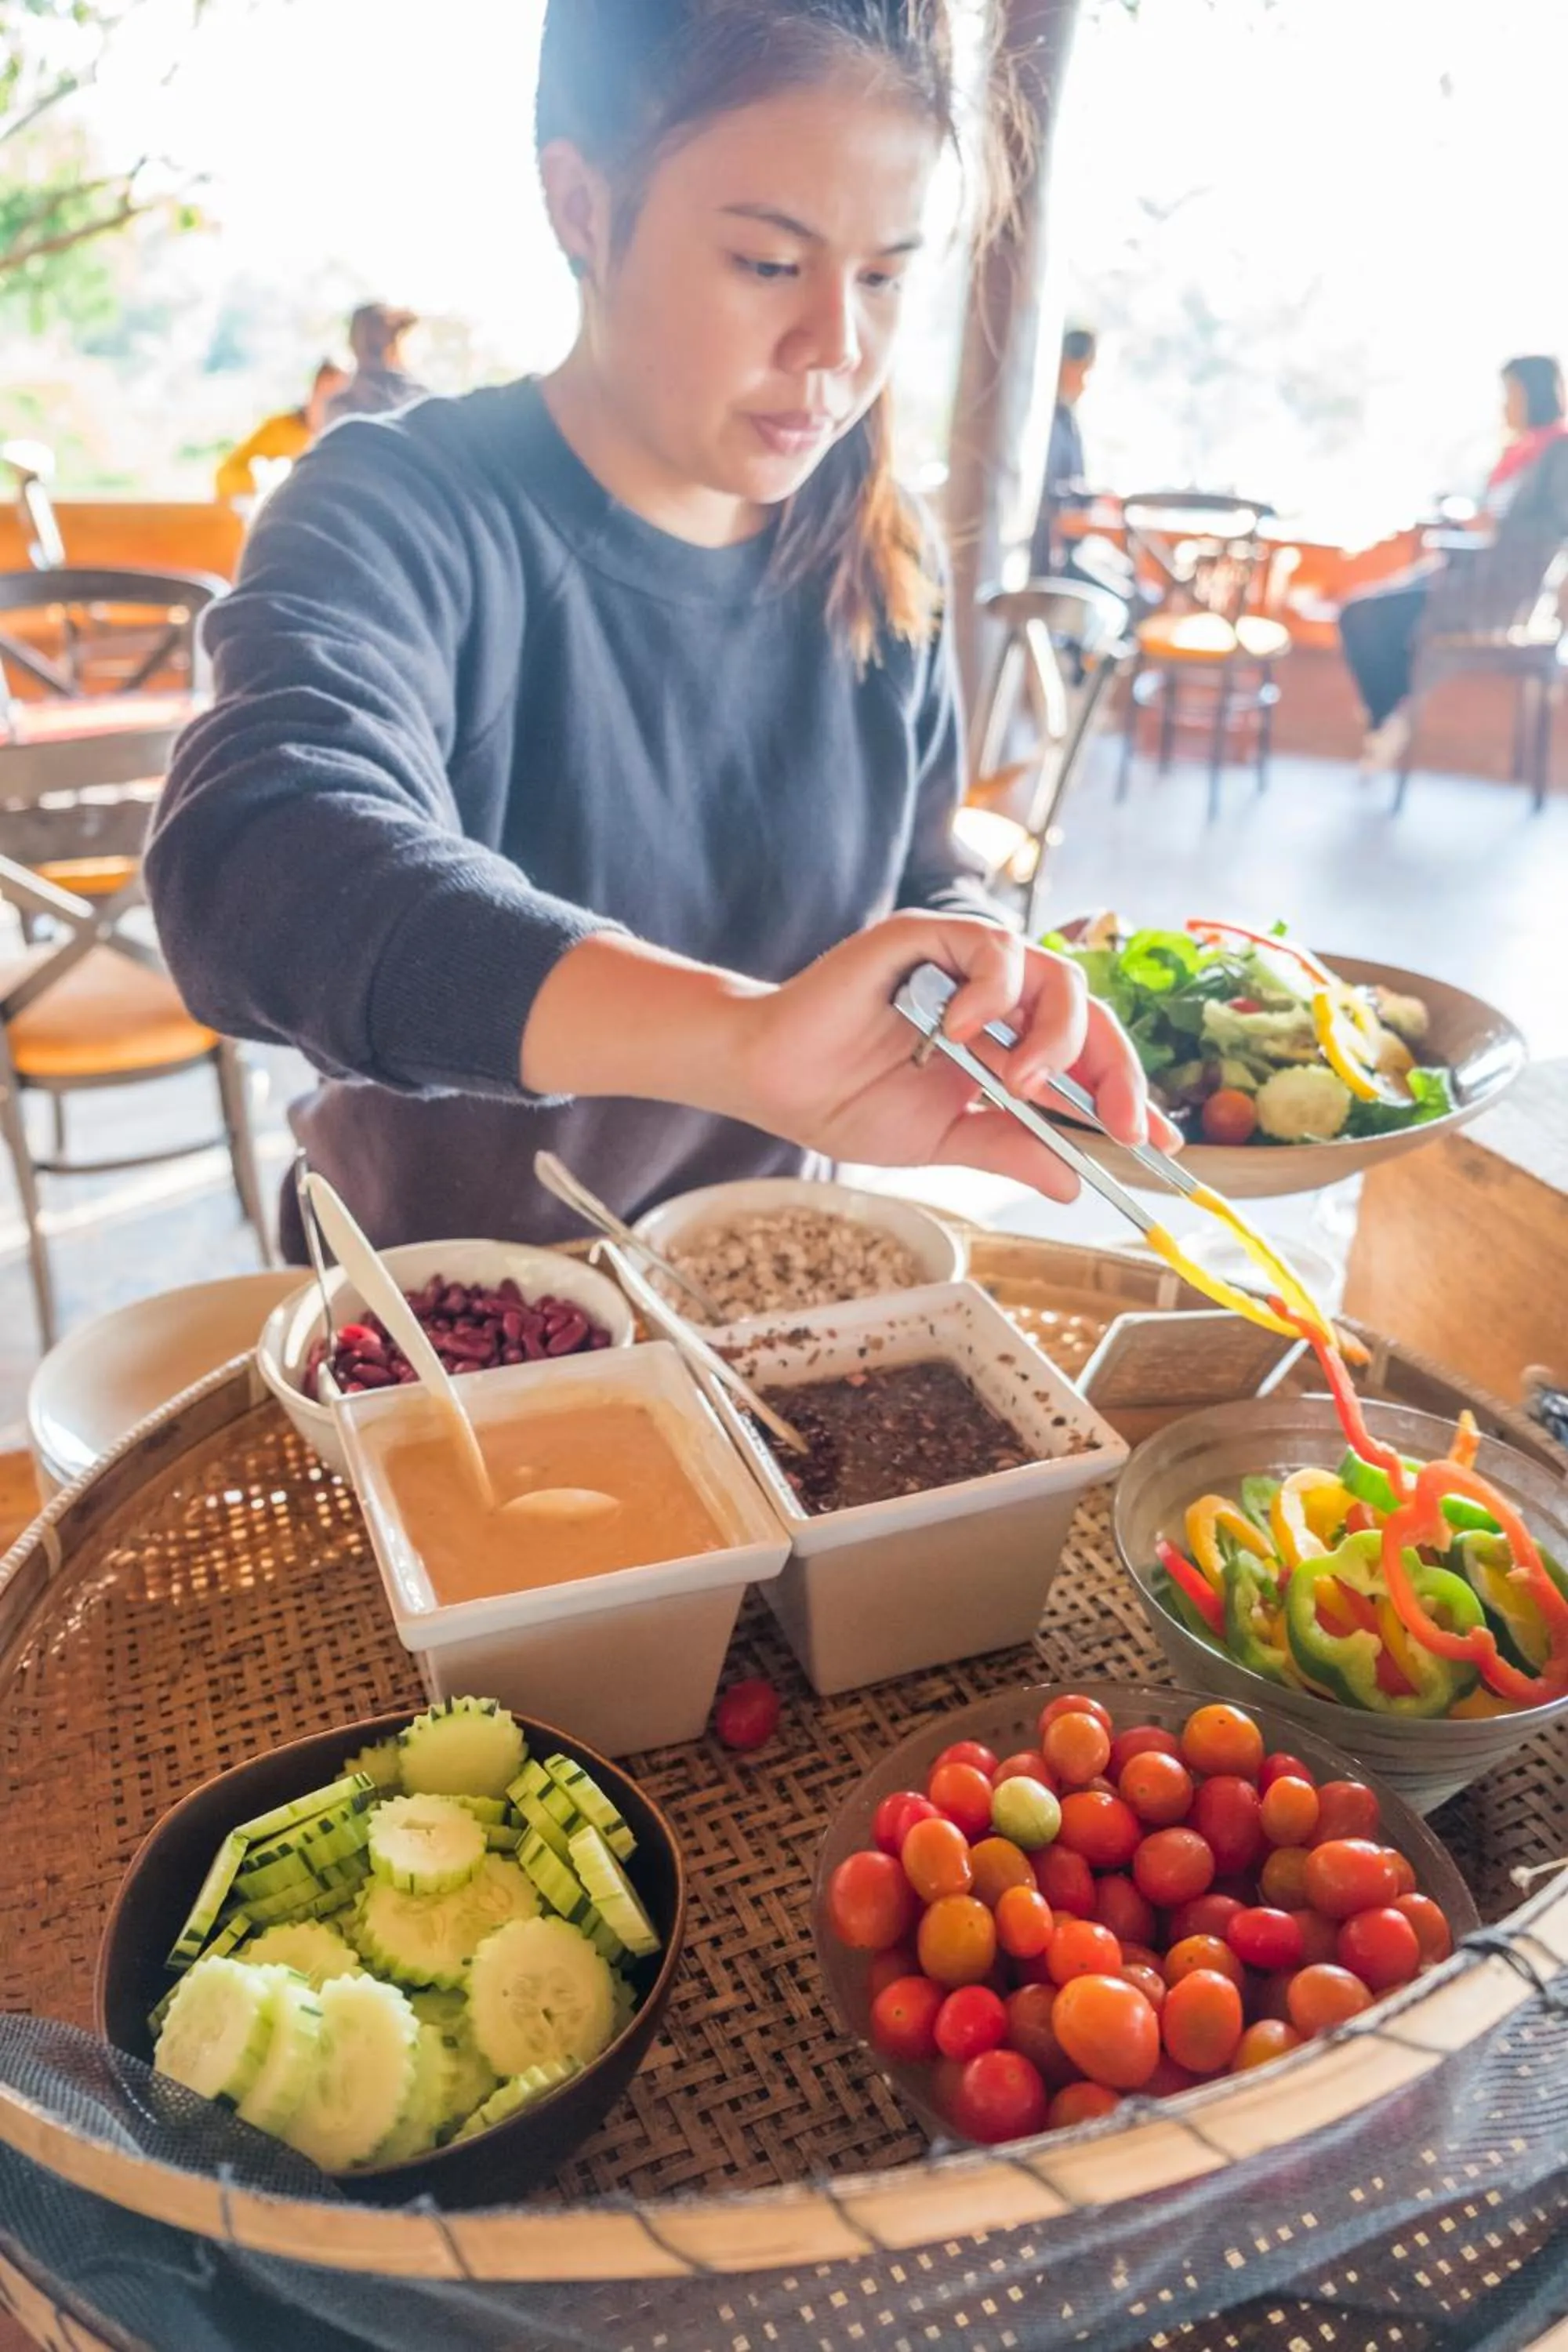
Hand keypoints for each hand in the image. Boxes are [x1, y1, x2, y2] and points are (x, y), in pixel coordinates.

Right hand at [731, 911, 1178, 1200]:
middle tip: (1119, 1123)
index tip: (1158, 1146)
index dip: (1127, 1096)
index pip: (1088, 1061)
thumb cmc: (848, 1099)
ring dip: (1055, 1035)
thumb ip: (1009, 1149)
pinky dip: (994, 988)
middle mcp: (997, 998)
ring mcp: (966, 965)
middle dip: (1115, 1072)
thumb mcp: (945, 1140)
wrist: (776, 1082)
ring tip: (1021, 1083)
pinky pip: (992, 945)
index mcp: (1008, 1044)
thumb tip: (1072, 1185)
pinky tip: (969, 1030)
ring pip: (1054, 975)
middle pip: (1087, 1015)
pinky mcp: (928, 935)